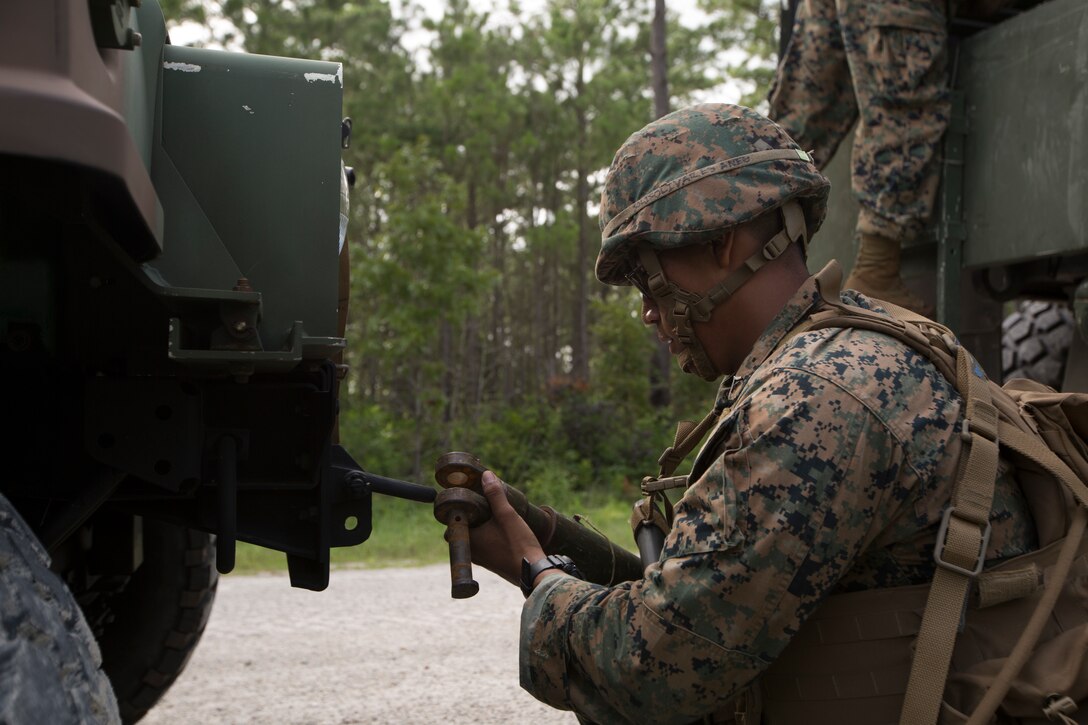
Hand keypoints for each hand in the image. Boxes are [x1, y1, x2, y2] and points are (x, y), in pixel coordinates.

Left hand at [469, 471, 545, 586]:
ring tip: (491, 514)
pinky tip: (499, 529)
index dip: (458, 510)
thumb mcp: (507, 515)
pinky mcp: (492, 563)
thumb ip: (495, 495)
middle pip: (462, 530)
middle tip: (481, 504)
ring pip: (473, 539)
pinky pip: (483, 546)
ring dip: (479, 527)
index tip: (467, 499)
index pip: (452, 522)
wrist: (534, 572)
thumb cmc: (519, 545)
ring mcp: (481, 560)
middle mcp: (471, 552)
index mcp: (469, 540)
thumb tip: (486, 475)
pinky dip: (487, 537)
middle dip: (470, 518)